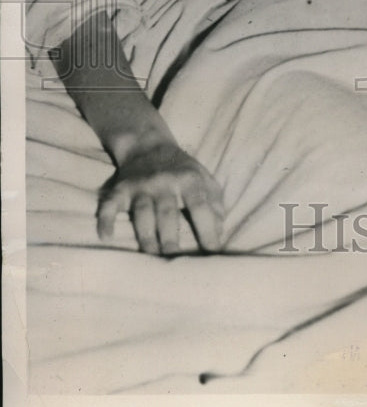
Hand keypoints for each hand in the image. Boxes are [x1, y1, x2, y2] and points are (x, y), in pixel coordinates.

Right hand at [97, 142, 223, 254]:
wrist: (147, 146)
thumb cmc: (182, 170)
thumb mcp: (204, 178)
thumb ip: (215, 204)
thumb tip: (220, 232)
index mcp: (188, 179)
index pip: (200, 205)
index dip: (207, 228)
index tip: (213, 251)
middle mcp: (163, 182)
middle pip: (167, 212)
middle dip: (171, 237)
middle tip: (175, 259)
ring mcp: (140, 186)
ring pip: (142, 213)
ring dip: (146, 235)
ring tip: (152, 255)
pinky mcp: (119, 190)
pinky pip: (110, 205)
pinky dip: (106, 220)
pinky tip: (107, 237)